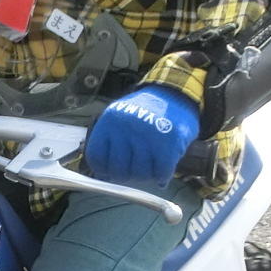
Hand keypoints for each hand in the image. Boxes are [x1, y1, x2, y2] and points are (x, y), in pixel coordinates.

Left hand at [82, 86, 199, 188]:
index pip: (96, 157)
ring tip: (150, 163)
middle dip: (126, 175)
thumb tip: (104, 176)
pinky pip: (160, 173)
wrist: (175, 94)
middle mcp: (126, 127)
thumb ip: (108, 143)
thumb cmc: (144, 112)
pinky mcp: (169, 143)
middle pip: (118, 170)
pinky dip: (162, 175)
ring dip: (146, 175)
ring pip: (140, 175)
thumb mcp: (119, 118)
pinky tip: (162, 169)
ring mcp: (147, 135)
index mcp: (109, 121)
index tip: (111, 171)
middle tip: (134, 168)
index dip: (103, 170)